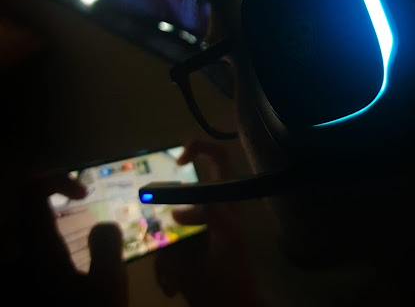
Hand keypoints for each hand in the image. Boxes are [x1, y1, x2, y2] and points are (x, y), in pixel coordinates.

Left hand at [7, 172, 127, 306]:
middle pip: (18, 211)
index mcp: (36, 252)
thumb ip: (108, 245)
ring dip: (36, 228)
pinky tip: (49, 271)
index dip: (56, 178)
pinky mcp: (9, 292)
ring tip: (59, 240)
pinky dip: (30, 252)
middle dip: (46, 205)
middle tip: (71, 214)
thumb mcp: (109, 287)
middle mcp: (11, 262)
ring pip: (13, 237)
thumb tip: (102, 225)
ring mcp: (6, 280)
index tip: (83, 194)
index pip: (31, 190)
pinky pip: (14, 261)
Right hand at [154, 140, 265, 306]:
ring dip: (167, 253)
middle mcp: (203, 209)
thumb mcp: (229, 237)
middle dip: (165, 206)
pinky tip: (173, 285)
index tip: (179, 160)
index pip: (217, 160)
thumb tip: (178, 211)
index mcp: (222, 199)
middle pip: (179, 191)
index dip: (201, 149)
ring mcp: (187, 230)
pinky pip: (161, 253)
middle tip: (156, 219)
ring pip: (165, 224)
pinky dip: (165, 271)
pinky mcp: (175, 252)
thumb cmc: (234, 269)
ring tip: (175, 272)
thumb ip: (213, 215)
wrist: (226, 306)